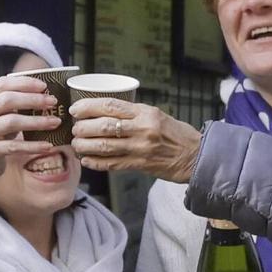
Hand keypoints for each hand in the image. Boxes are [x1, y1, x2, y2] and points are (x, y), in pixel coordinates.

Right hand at [0, 75, 59, 182]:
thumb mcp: (3, 115)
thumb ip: (17, 104)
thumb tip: (49, 96)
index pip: (2, 84)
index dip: (24, 83)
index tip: (44, 85)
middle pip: (7, 100)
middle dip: (33, 99)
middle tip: (53, 102)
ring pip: (11, 122)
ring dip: (37, 121)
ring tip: (56, 122)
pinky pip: (13, 146)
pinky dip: (33, 146)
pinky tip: (48, 146)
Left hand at [69, 98, 200, 182]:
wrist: (196, 156)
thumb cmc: (177, 134)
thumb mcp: (157, 115)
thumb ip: (134, 114)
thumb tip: (105, 112)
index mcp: (145, 113)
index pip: (110, 106)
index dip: (88, 107)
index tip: (76, 109)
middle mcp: (142, 129)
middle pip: (103, 126)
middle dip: (82, 127)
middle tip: (75, 128)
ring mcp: (140, 148)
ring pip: (104, 146)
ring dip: (85, 145)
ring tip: (77, 144)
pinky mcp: (140, 165)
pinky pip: (112, 164)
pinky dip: (95, 162)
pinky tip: (87, 160)